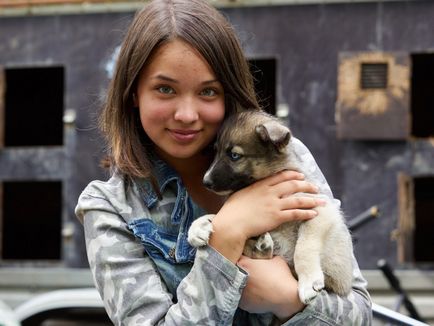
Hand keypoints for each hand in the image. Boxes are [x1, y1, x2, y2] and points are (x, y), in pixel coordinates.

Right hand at [209, 171, 323, 261]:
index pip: (280, 176)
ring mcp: (274, 204)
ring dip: (312, 200)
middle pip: (293, 185)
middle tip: (315, 187)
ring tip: (322, 201)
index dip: (293, 175)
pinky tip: (314, 213)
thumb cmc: (231, 211)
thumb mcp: (240, 194)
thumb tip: (254, 191)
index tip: (301, 176)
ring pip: (297, 200)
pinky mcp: (276, 217)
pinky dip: (306, 213)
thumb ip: (250, 191)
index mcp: (260, 185)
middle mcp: (269, 192)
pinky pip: (295, 214)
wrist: (231, 224)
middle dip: (306, 186)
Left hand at [237, 255, 304, 319]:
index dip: (242, 259)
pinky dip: (247, 296)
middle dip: (241, 272)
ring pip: (236, 286)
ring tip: (254, 285)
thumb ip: (266, 256)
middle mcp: (237, 278)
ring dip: (242, 284)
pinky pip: (242, 298)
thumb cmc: (281, 276)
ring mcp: (239, 292)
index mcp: (243, 264)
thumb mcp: (276, 259)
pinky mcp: (243, 304)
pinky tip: (255, 294)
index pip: (237, 257)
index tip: (247, 261)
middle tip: (250, 273)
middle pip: (234, 272)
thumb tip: (265, 257)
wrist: (287, 298)